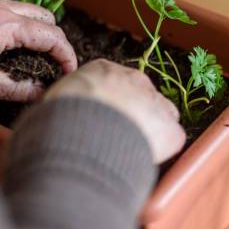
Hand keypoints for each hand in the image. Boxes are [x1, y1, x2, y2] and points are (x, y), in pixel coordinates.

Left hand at [0, 0, 76, 101]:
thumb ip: (13, 87)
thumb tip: (40, 92)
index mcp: (3, 23)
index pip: (51, 35)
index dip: (67, 54)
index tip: (70, 71)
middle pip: (47, 18)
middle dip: (55, 41)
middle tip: (53, 64)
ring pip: (30, 10)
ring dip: (38, 31)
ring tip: (34, 56)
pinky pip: (12, 9)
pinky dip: (21, 24)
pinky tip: (9, 45)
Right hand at [45, 59, 185, 162]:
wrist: (83, 128)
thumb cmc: (62, 115)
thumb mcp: (58, 98)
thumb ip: (68, 102)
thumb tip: (59, 118)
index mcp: (105, 70)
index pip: (115, 83)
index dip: (110, 103)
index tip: (102, 118)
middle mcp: (136, 81)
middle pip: (141, 97)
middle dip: (134, 115)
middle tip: (116, 136)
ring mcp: (157, 104)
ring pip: (162, 116)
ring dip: (150, 131)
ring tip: (130, 149)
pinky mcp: (170, 130)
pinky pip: (171, 140)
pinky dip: (161, 151)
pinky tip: (142, 158)